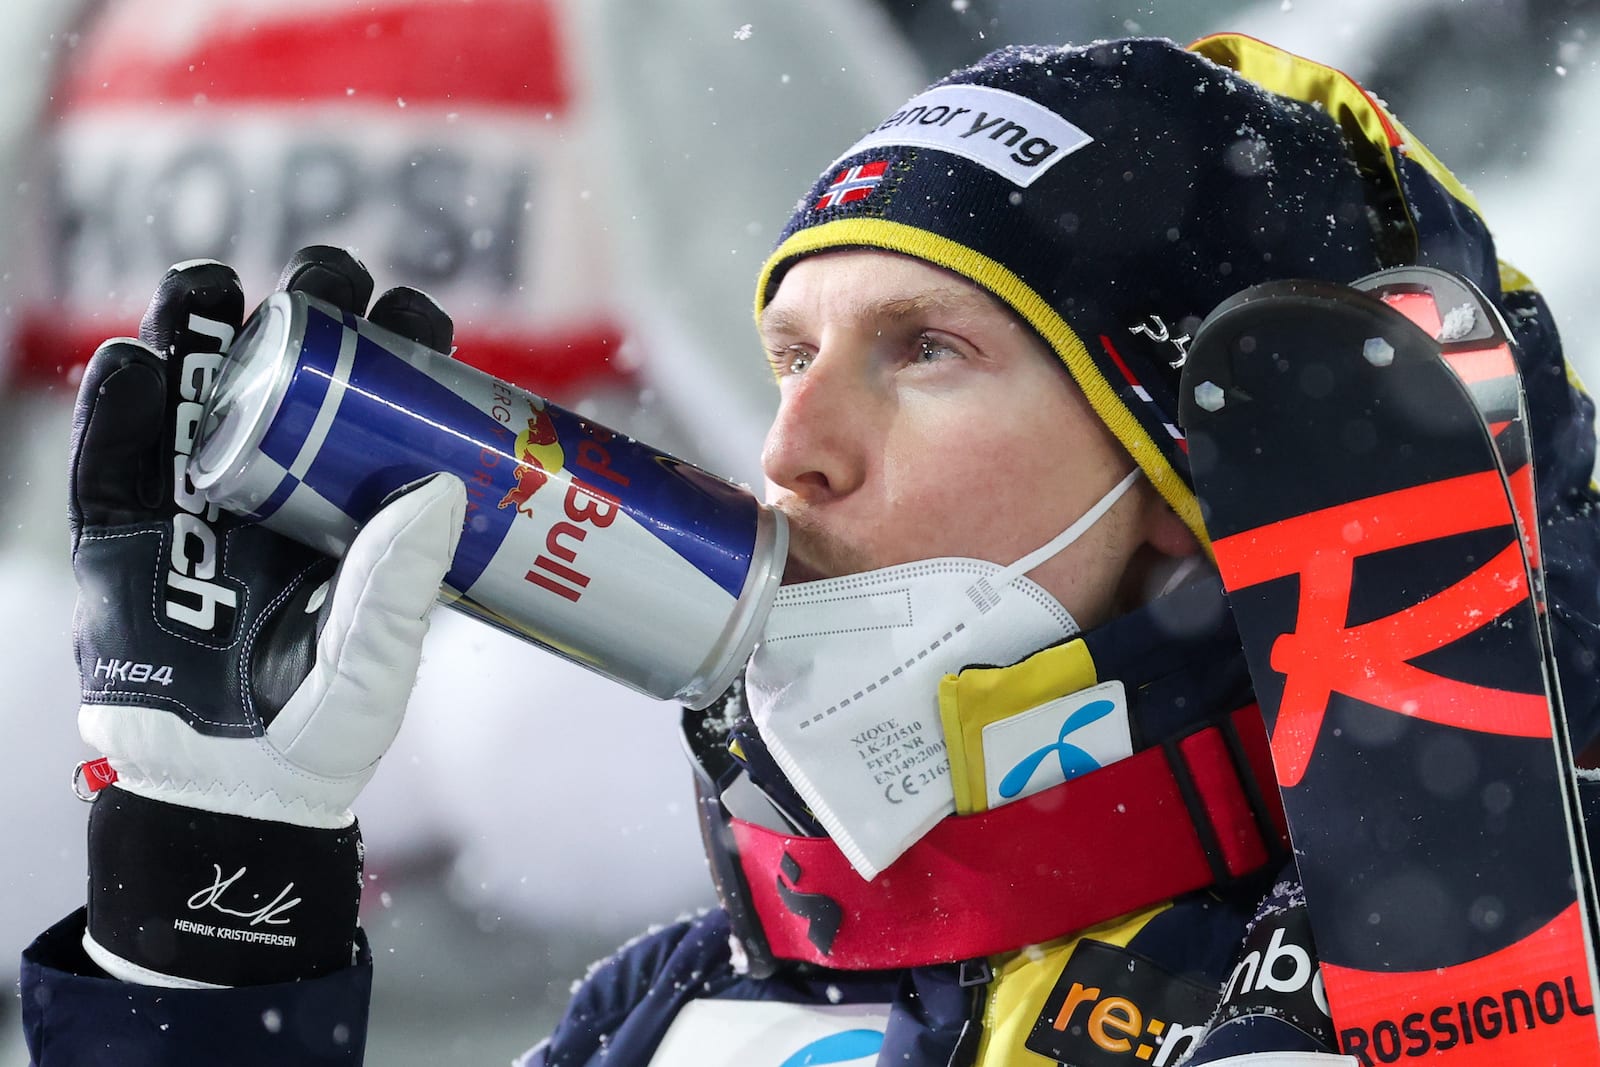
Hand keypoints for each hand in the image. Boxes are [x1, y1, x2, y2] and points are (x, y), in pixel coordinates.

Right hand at [70, 248, 465, 986]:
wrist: (231, 789)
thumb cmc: (325, 725)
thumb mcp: (381, 658)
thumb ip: (403, 582)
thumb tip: (443, 482)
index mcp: (343, 503)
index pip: (372, 406)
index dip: (390, 351)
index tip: (414, 311)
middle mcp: (271, 484)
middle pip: (284, 375)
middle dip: (302, 316)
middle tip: (326, 277)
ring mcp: (191, 502)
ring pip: (192, 392)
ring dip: (198, 329)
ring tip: (213, 284)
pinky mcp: (121, 534)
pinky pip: (110, 460)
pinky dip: (114, 408)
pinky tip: (131, 360)